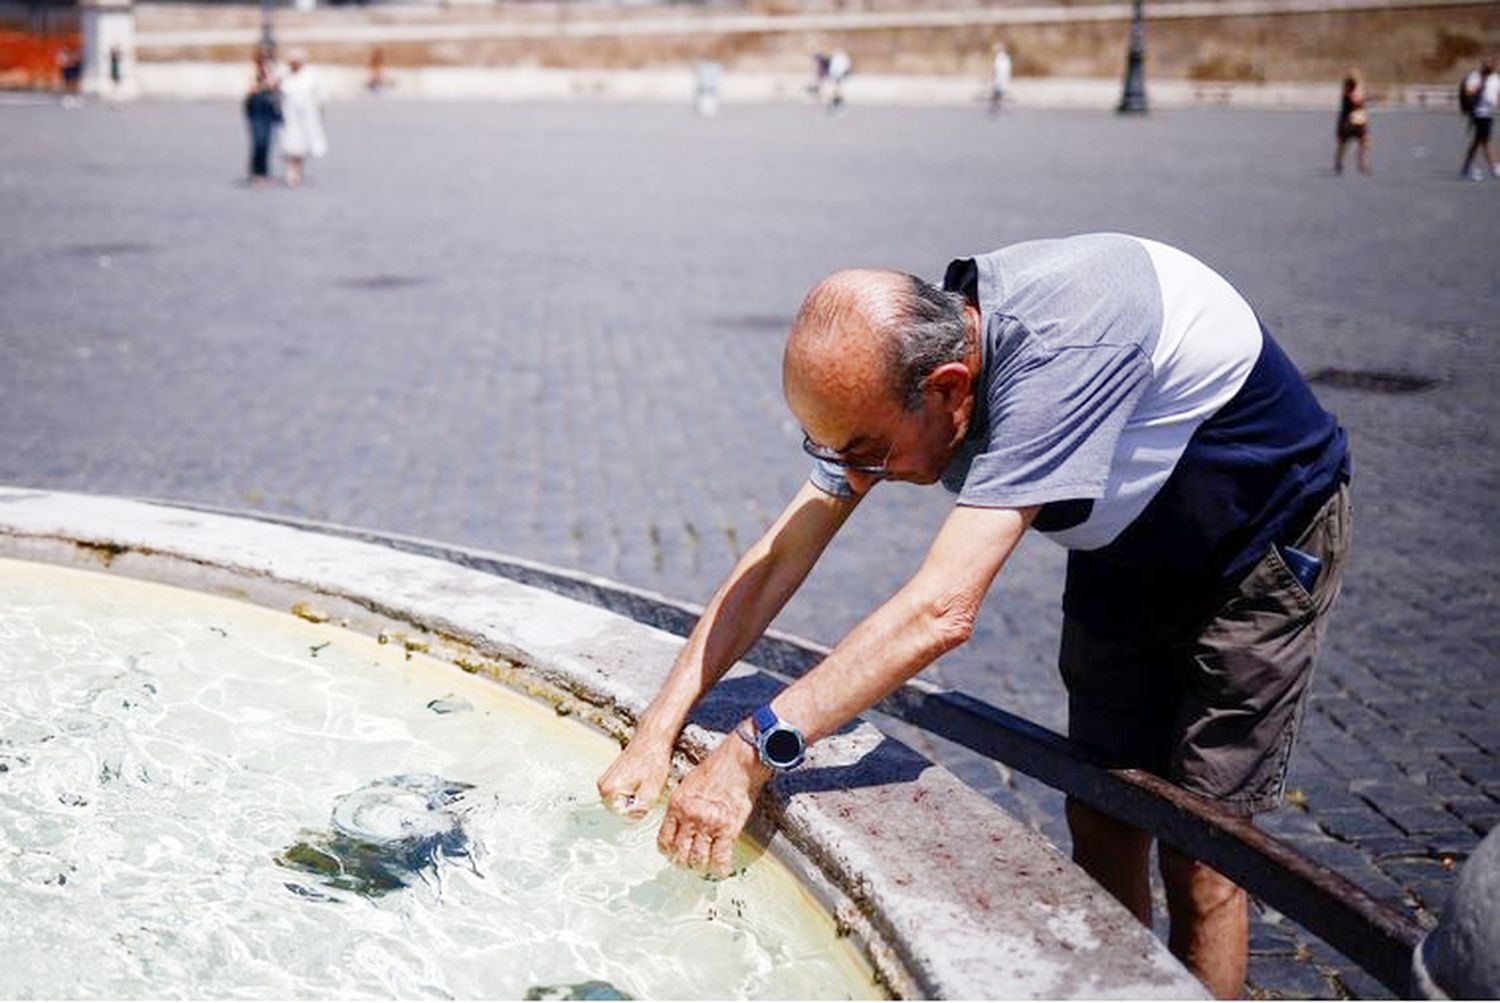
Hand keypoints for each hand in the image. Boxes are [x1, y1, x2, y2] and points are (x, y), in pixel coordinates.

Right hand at [597, 733, 673, 820]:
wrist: (652, 739)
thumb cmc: (652, 759)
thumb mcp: (652, 791)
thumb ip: (640, 809)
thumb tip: (633, 818)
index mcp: (609, 790)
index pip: (622, 816)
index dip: (638, 812)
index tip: (646, 802)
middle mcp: (603, 785)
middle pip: (620, 810)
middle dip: (635, 805)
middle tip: (647, 792)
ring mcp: (605, 779)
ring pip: (621, 801)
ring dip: (633, 798)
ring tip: (645, 784)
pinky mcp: (611, 776)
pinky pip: (621, 792)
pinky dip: (632, 790)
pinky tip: (642, 781)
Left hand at [657, 735, 770, 877]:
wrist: (739, 760)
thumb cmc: (717, 767)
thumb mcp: (688, 783)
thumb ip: (682, 805)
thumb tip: (680, 822)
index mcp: (677, 805)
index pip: (664, 839)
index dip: (668, 851)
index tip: (673, 854)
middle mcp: (690, 817)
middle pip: (679, 853)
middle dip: (684, 862)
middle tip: (690, 863)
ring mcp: (708, 824)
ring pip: (697, 859)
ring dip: (701, 866)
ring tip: (706, 866)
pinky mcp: (728, 829)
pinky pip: (720, 858)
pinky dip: (720, 868)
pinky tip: (721, 868)